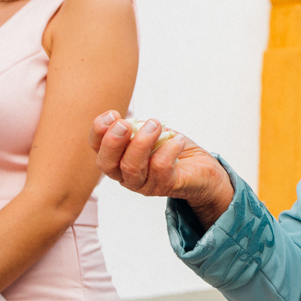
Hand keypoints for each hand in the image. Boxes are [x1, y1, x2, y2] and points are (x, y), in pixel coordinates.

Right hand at [89, 111, 232, 226]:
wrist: (202, 170)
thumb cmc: (173, 149)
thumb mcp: (153, 134)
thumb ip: (139, 128)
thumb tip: (132, 122)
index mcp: (118, 159)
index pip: (97, 148)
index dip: (98, 131)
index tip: (112, 114)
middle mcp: (126, 175)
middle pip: (107, 164)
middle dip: (113, 141)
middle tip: (125, 124)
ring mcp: (145, 184)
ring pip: (132, 167)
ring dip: (142, 141)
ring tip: (156, 125)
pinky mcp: (166, 186)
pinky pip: (160, 167)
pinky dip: (169, 148)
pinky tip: (178, 140)